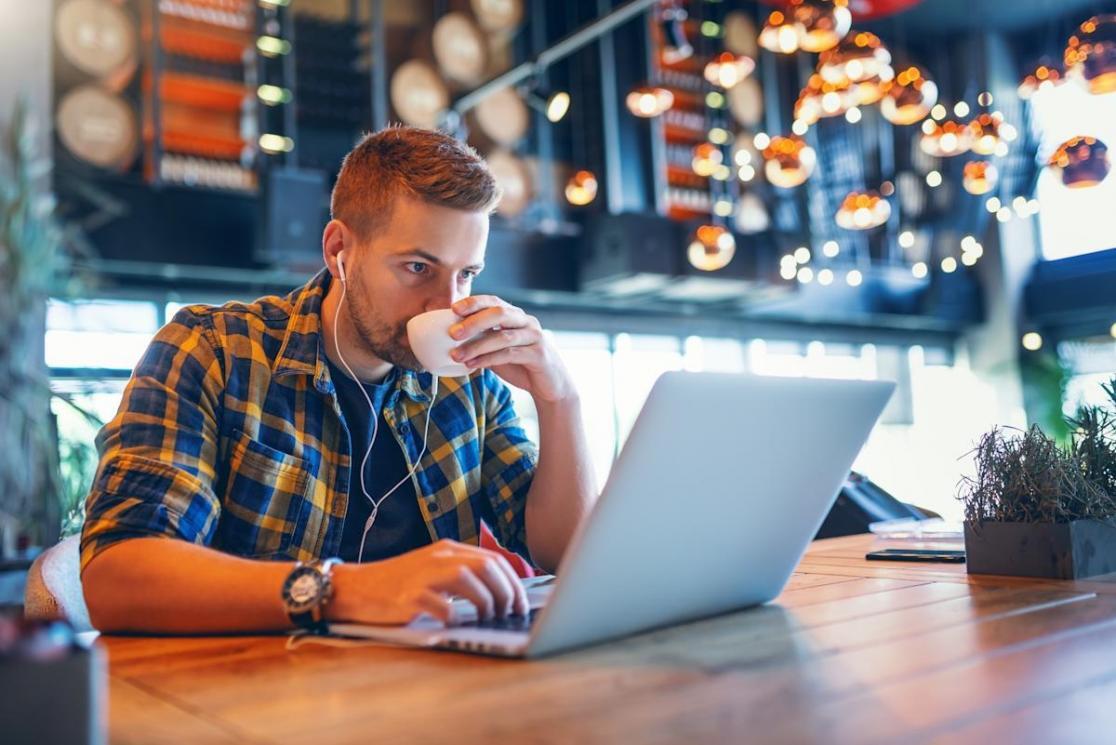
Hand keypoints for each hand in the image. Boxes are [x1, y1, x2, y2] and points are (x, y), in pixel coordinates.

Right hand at [325, 539, 529, 624]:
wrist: (357, 587)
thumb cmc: (399, 584)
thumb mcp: (434, 569)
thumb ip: (462, 574)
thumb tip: (500, 593)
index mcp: (448, 550)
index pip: (493, 560)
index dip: (513, 583)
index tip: (521, 604)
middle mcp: (438, 557)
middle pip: (486, 567)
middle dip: (506, 593)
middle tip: (510, 613)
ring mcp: (423, 574)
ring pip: (469, 579)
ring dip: (486, 602)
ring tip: (488, 618)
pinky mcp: (409, 596)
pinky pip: (442, 606)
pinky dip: (455, 617)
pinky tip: (456, 623)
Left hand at [448, 295, 574, 403]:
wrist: (550, 386)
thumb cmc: (522, 365)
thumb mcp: (498, 350)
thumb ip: (482, 341)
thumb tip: (451, 338)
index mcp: (516, 316)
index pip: (494, 301)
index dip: (474, 302)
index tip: (453, 308)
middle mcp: (527, 322)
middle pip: (499, 313)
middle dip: (473, 322)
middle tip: (452, 333)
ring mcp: (534, 337)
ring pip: (503, 336)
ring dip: (476, 345)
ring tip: (456, 355)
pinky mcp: (539, 355)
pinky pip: (510, 354)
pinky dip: (488, 359)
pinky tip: (472, 365)